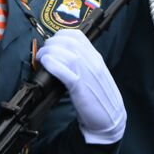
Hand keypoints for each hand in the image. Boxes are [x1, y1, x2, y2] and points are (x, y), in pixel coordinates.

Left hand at [37, 29, 125, 144]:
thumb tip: (63, 56)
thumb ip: (83, 63)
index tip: (52, 43)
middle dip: (51, 43)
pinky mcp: (81, 88)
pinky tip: (46, 65)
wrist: (111, 118)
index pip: (77, 35)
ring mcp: (87, 74)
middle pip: (69, 42)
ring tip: (41, 59)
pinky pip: (65, 71)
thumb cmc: (100, 98)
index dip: (60, 35)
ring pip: (66, 53)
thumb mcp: (94, 74)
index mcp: (96, 57)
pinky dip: (53, 65)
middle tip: (43, 52)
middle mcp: (92, 62)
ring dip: (48, 53)